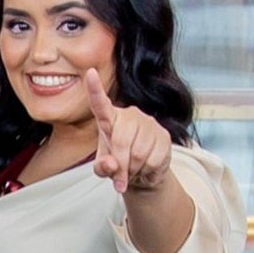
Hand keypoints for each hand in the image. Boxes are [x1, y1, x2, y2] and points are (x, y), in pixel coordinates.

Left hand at [85, 68, 170, 193]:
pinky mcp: (164, 135)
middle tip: (119, 180)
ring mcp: (148, 123)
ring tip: (134, 168)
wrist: (144, 171)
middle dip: (120, 166)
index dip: (94, 89)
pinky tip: (146, 167)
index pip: (100, 104)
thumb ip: (102, 167)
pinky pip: (154, 159)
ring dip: (134, 169)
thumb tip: (111, 165)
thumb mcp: (104, 168)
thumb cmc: (118, 163)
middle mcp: (129, 116)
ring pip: (139, 154)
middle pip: (121, 142)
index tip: (89, 73)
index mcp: (109, 120)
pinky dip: (148, 171)